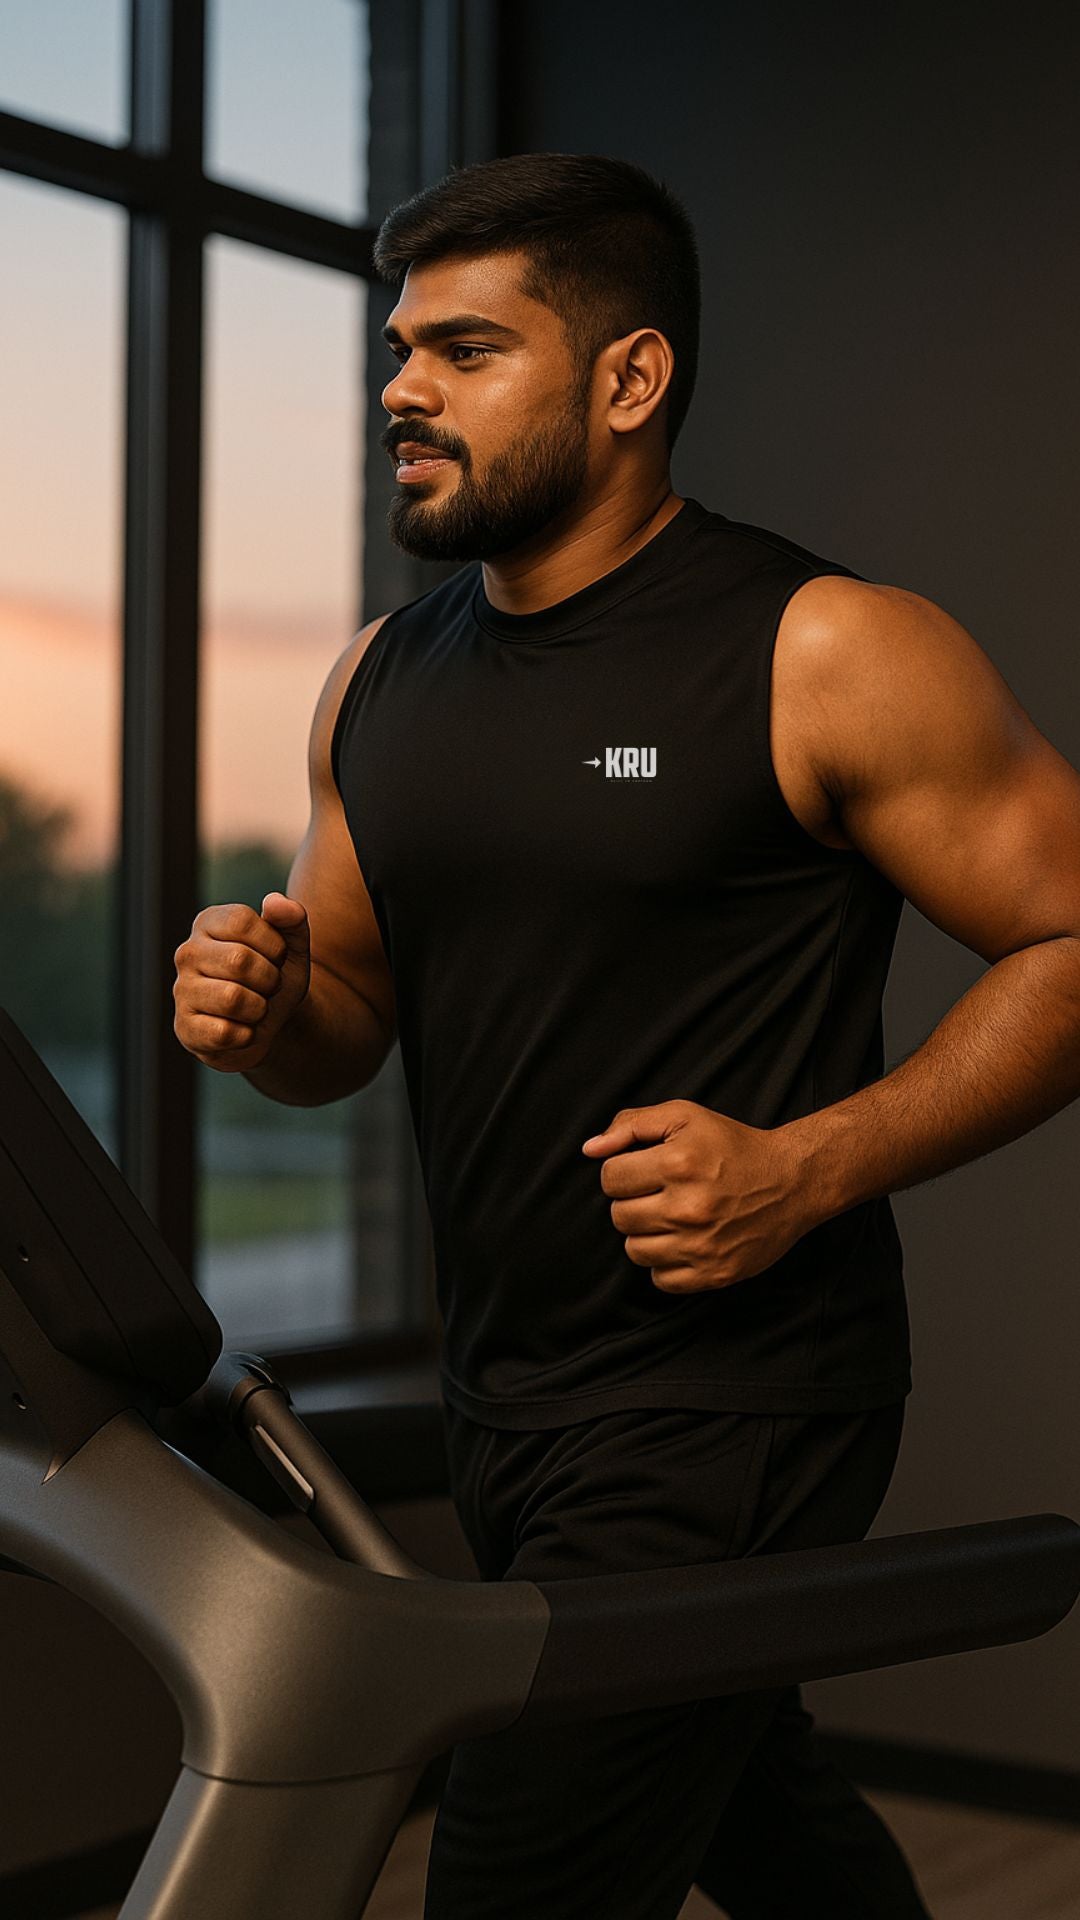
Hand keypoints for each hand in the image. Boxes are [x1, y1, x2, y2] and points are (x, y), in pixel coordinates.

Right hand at [173, 892, 310, 1072]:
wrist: (272, 1024)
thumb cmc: (275, 976)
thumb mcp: (293, 946)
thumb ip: (291, 919)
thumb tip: (275, 902)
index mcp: (208, 923)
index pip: (241, 921)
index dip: (273, 944)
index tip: (277, 957)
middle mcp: (188, 953)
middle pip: (239, 961)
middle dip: (270, 979)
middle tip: (269, 986)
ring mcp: (182, 991)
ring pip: (232, 999)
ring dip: (259, 1008)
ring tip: (256, 1007)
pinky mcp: (185, 1028)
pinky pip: (224, 1033)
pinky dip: (247, 1035)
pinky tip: (243, 1029)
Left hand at [581, 1099, 813, 1291]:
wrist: (791, 1181)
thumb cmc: (733, 1146)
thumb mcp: (685, 1116)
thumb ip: (632, 1124)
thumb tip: (590, 1149)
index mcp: (678, 1163)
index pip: (610, 1178)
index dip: (622, 1172)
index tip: (643, 1170)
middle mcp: (688, 1207)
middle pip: (619, 1217)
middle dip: (631, 1202)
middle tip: (657, 1194)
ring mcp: (701, 1245)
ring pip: (634, 1251)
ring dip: (645, 1234)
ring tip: (669, 1218)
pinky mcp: (714, 1273)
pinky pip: (661, 1280)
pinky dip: (665, 1264)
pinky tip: (682, 1242)